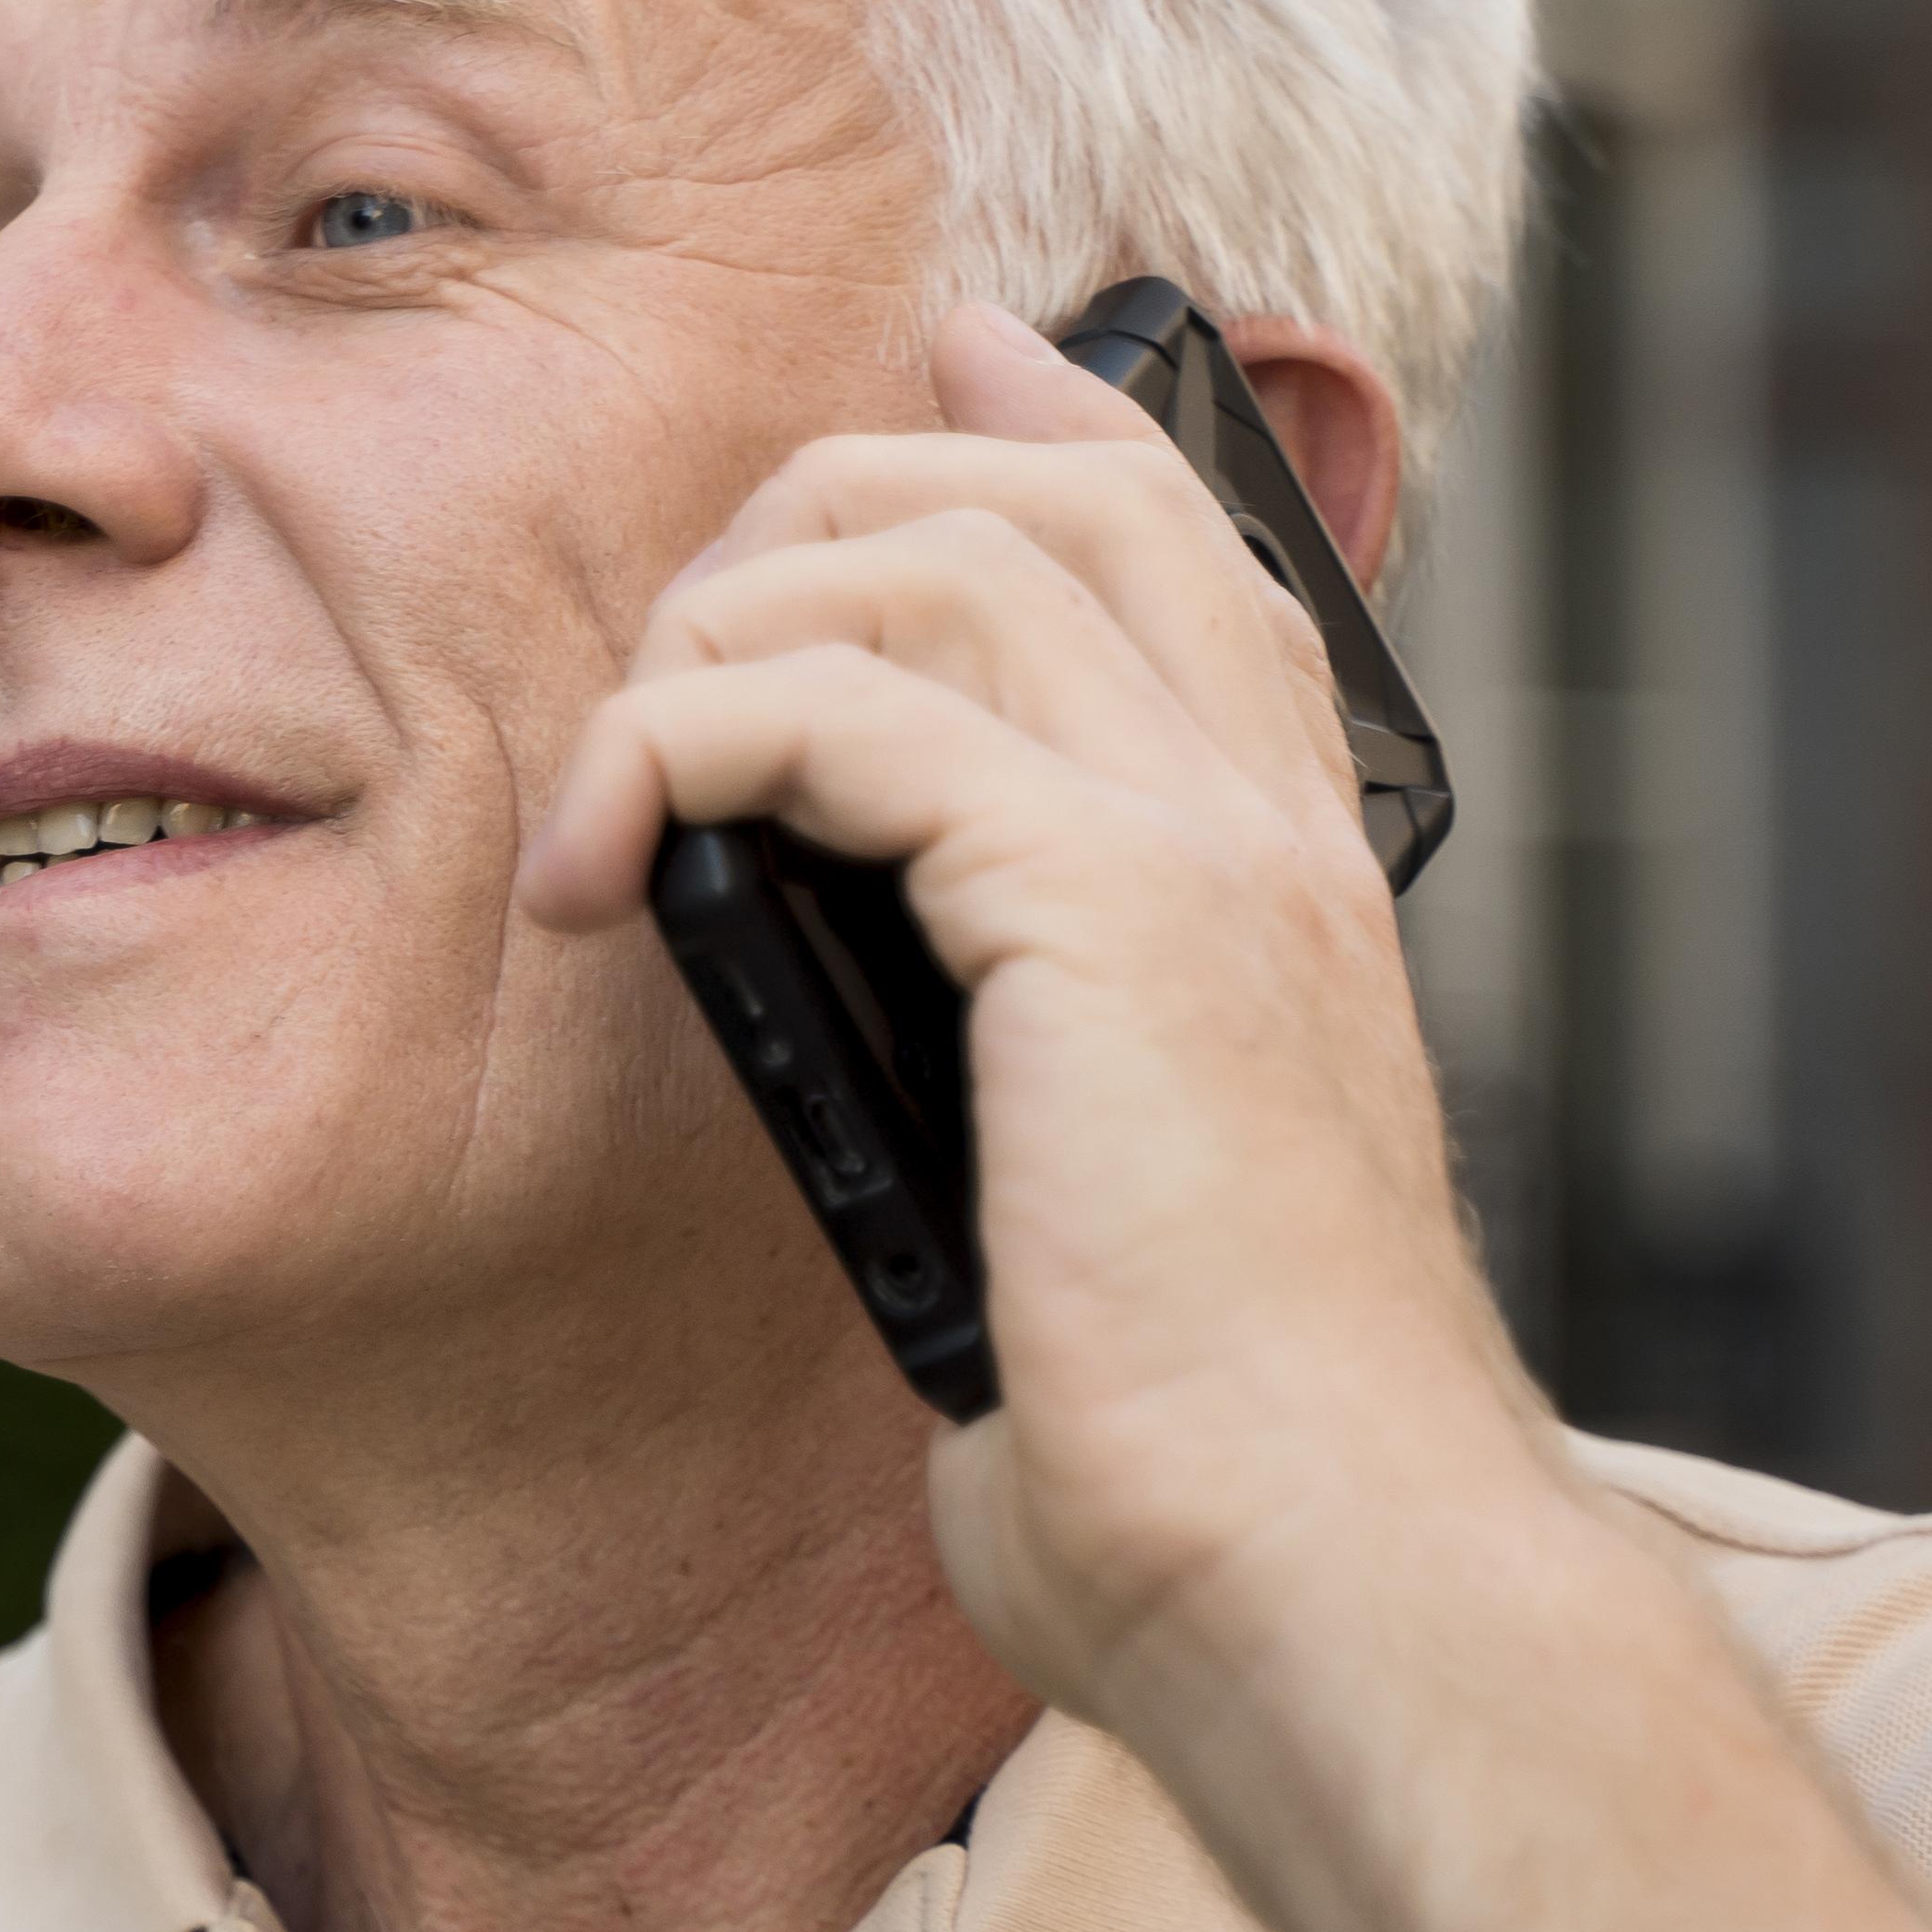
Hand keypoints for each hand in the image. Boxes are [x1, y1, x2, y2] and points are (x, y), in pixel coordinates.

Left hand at [513, 299, 1570, 1726]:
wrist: (1324, 1573)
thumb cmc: (1204, 1445)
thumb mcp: (1109, 1198)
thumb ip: (1026, 1078)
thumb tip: (889, 1079)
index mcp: (1284, 865)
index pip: (1175, 530)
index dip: (1036, 413)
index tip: (920, 357)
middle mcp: (1263, 819)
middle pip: (1024, 488)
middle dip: (797, 519)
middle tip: (657, 682)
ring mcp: (1202, 850)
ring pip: (918, 560)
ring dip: (709, 644)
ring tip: (613, 808)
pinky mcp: (1106, 914)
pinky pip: (838, 713)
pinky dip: (679, 751)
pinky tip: (606, 871)